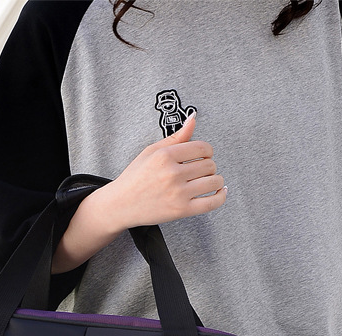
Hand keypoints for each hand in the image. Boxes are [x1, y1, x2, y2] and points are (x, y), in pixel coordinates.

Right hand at [98, 112, 226, 232]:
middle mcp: (172, 173)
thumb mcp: (151, 151)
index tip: (203, 156)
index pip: (202, 148)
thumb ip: (176, 137)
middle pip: (209, 165)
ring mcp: (178, 193)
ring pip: (214, 182)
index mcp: (165, 156)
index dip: (207, 152)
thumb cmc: (135, 178)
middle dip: (209, 166)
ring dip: (217, 181)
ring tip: (210, 181)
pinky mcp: (181, 210)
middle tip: (202, 171)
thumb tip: (193, 119)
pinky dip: (221, 197)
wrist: (121, 205)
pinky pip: (211, 203)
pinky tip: (221, 192)